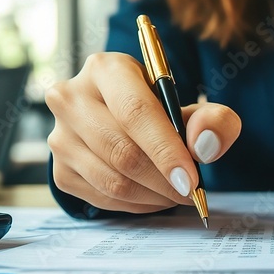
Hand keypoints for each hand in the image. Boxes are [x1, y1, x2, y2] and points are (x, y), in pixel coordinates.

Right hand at [46, 52, 240, 212]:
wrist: (121, 122)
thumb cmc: (159, 111)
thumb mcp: (193, 107)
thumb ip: (213, 121)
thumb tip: (205, 145)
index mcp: (106, 69)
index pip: (135, 112)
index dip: (165, 150)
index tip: (191, 180)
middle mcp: (72, 98)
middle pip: (122, 151)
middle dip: (164, 180)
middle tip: (191, 192)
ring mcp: (60, 136)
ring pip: (112, 181)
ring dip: (153, 196)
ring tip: (177, 193)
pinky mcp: (60, 169)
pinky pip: (103, 198)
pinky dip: (137, 205)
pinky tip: (155, 195)